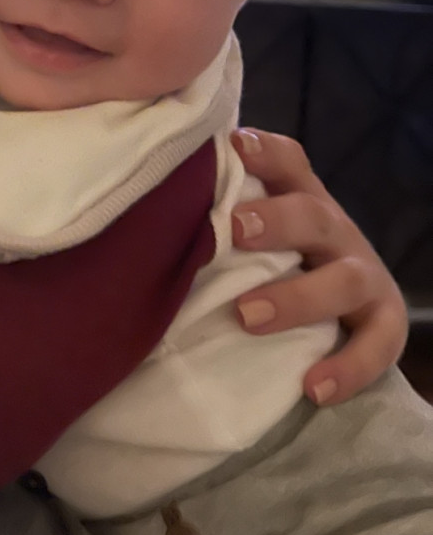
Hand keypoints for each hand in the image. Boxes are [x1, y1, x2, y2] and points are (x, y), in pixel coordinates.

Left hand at [230, 128, 407, 404]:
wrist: (347, 307)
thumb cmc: (275, 261)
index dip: (265, 153)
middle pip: (314, 215)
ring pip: (343, 280)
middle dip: (277, 221)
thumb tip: (151, 197)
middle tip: (234, 230)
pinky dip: (349, 367)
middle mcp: (335, 231)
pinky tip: (313, 387)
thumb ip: (216, 211)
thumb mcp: (255, 231)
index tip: (234, 147)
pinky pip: (377, 344)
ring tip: (248, 316)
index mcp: (302, 200)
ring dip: (297, 298)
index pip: (289, 163)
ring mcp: (363, 276)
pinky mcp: (383, 320)